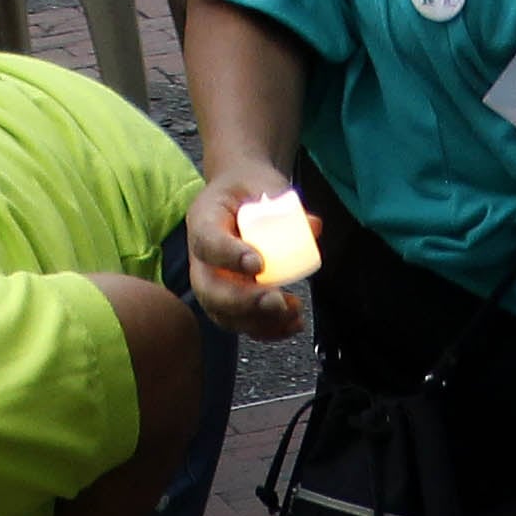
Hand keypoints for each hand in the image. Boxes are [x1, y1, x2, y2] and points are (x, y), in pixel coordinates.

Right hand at [185, 171, 312, 341]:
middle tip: (276, 300)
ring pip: (224, 313)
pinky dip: (267, 330)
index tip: (258, 264)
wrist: (241, 198)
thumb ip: (286, 205)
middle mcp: (201, 258)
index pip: (208, 242)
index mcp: (204, 219)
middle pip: (209, 289)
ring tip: (293, 312)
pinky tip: (292, 325)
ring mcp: (212, 283)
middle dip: (244, 301)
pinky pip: (241, 323)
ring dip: (259, 320)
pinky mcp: (229, 301)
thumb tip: (313, 226)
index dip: (229, 256)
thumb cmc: (250, 189)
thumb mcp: (265, 185)